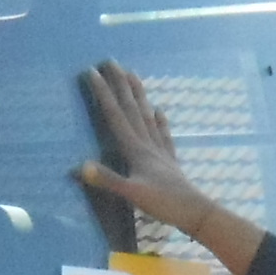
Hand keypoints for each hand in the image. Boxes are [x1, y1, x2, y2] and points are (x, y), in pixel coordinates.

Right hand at [72, 62, 265, 272]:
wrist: (196, 213)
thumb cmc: (164, 204)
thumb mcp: (132, 193)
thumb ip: (107, 179)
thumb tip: (79, 166)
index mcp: (136, 149)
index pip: (115, 115)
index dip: (103, 93)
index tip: (92, 72)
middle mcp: (148, 144)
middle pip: (132, 108)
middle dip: (120, 84)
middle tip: (111, 61)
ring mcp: (160, 151)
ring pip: (147, 116)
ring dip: (139, 95)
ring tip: (134, 76)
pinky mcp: (169, 161)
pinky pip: (163, 134)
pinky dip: (160, 121)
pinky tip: (160, 111)